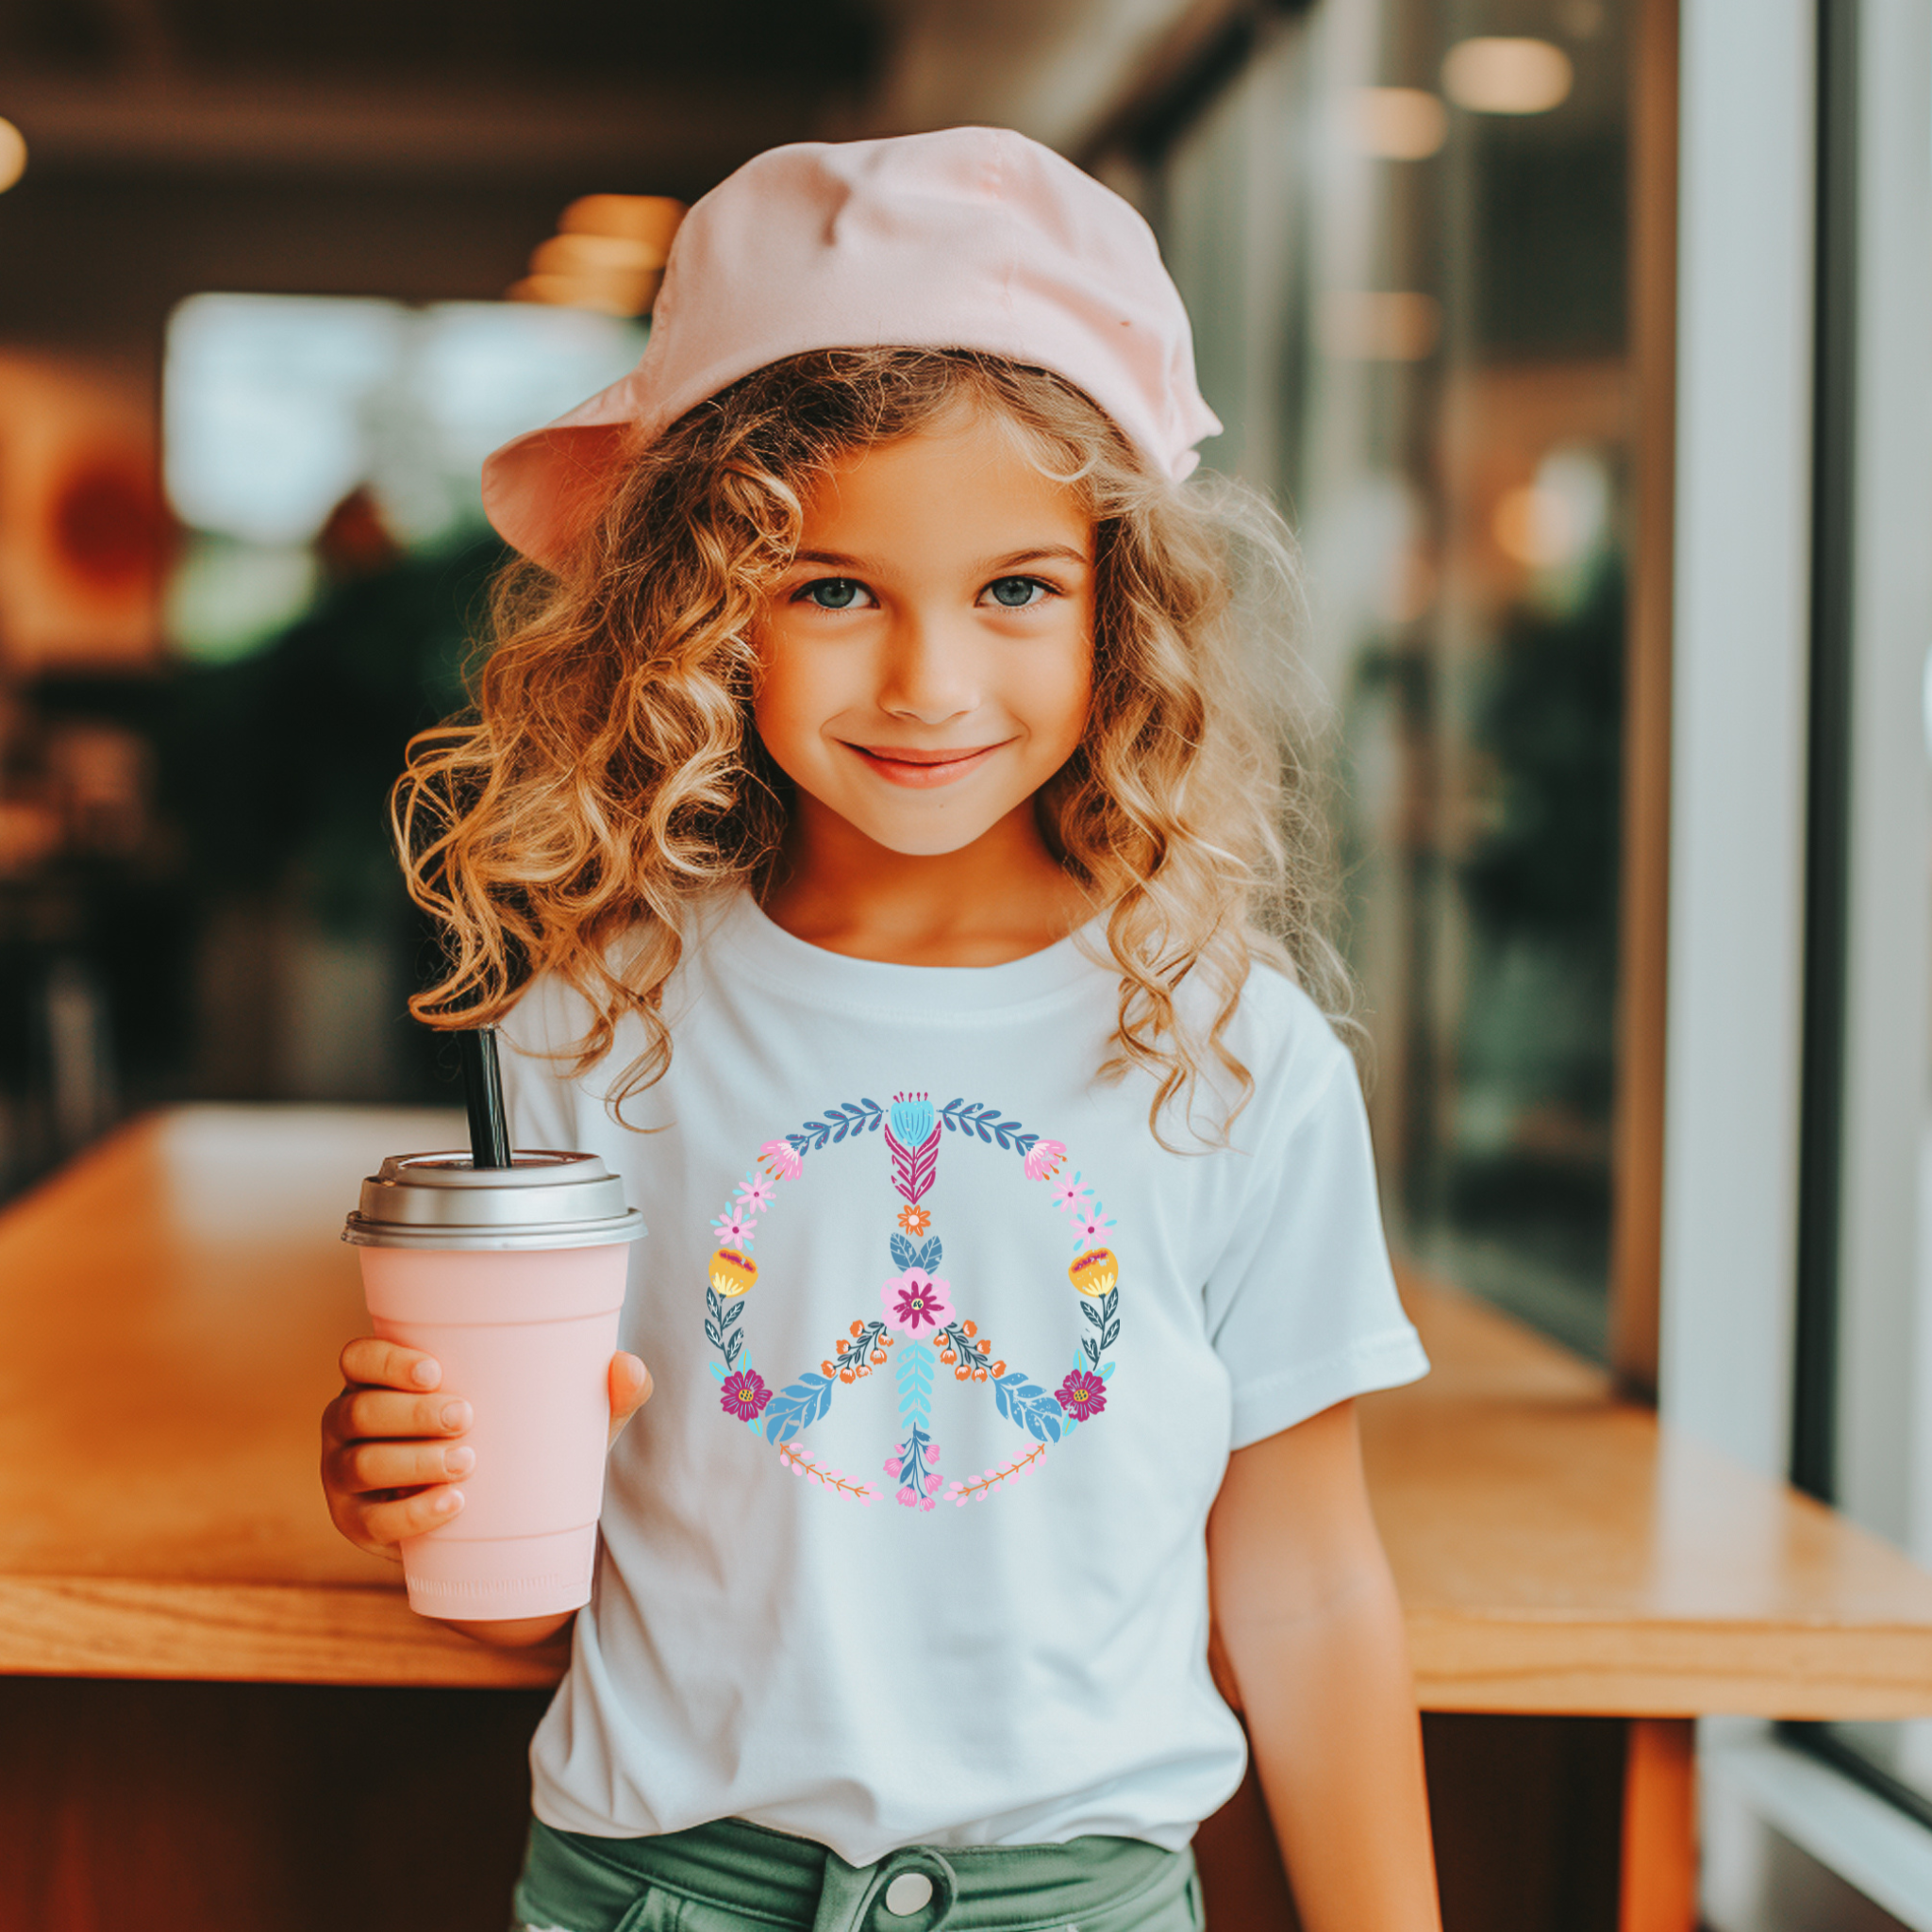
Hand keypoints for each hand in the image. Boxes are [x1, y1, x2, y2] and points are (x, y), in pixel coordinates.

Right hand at [320, 1340, 652, 1562]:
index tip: (436, 1369)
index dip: (384, 1360)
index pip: (358, 1358)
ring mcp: (346, 1477)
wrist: (505, 1526)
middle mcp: (352, 1422)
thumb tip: (627, 1366)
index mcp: (384, 1380)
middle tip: (466, 1417)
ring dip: (409, 1461)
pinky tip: (448, 1506)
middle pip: (359, 1410)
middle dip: (408, 1413)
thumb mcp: (563, 1418)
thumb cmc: (523, 1444)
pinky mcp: (359, 1526)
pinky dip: (407, 1515)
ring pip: (360, 1464)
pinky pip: (370, 1523)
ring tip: (467, 1463)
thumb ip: (605, 1392)